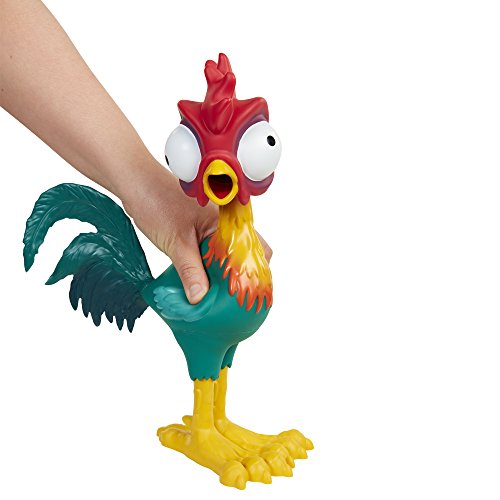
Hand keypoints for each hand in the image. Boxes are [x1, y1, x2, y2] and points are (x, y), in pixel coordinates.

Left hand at [120, 159, 271, 303]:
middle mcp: (226, 224)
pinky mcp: (198, 233)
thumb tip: (200, 299)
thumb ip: (191, 271)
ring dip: (220, 276)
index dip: (256, 274)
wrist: (135, 183)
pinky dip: (207, 269)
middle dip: (238, 279)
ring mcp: (213, 228)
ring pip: (226, 257)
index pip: (258, 250)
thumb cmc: (157, 202)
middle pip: (244, 257)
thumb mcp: (176, 243)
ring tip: (213, 297)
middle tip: (227, 301)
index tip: (244, 295)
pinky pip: (210, 255)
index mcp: (229, 222)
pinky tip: (197, 283)